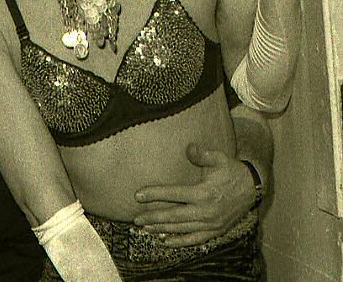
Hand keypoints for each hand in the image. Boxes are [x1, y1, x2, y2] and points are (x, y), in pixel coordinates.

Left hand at [133, 143, 254, 246]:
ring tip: (145, 228)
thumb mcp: (219, 158)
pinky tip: (165, 241)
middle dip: (153, 217)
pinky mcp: (216, 231)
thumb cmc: (232, 171)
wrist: (254, 188)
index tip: (138, 195)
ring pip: (182, 229)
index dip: (154, 194)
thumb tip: (189, 148)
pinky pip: (195, 239)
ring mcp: (211, 224)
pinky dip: (180, 242)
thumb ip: (202, 154)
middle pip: (174, 216)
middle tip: (136, 218)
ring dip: (162, 229)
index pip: (174, 194)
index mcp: (204, 193)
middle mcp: (206, 211)